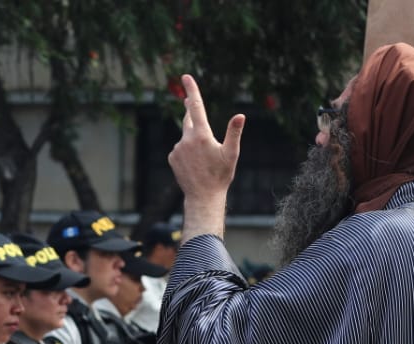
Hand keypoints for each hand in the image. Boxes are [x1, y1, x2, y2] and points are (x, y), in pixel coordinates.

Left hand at [168, 74, 245, 238]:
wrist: (203, 197)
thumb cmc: (220, 175)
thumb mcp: (232, 153)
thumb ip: (234, 132)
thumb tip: (240, 115)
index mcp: (201, 135)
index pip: (196, 107)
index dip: (192, 90)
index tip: (186, 77)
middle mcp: (186, 139)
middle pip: (189, 119)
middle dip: (191, 110)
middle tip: (188, 100)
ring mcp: (177, 149)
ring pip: (186, 136)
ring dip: (193, 139)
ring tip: (204, 156)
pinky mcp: (172, 157)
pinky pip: (180, 148)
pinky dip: (187, 150)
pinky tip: (195, 163)